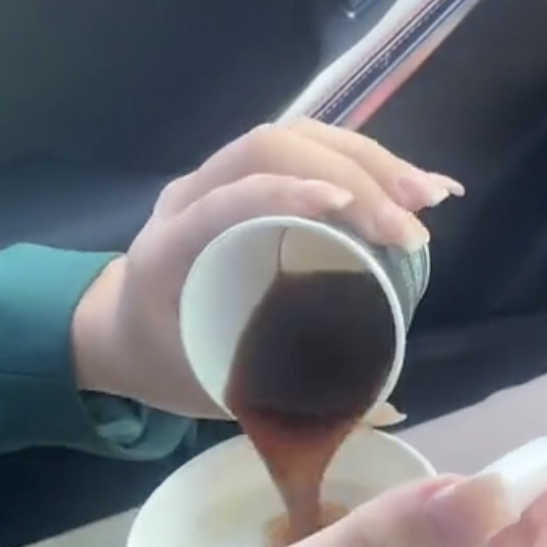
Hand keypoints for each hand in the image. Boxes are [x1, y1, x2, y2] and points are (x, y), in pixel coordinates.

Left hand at [70, 121, 462, 416]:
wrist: (117, 331)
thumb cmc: (162, 363)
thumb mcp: (211, 390)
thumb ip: (285, 401)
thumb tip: (385, 409)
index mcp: (169, 245)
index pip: (229, 195)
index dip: (287, 192)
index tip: (348, 212)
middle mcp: (192, 195)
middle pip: (272, 146)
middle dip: (352, 174)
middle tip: (412, 225)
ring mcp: (220, 176)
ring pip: (298, 136)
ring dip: (370, 160)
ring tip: (428, 199)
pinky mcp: (249, 174)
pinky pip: (308, 148)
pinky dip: (363, 162)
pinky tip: (412, 188)